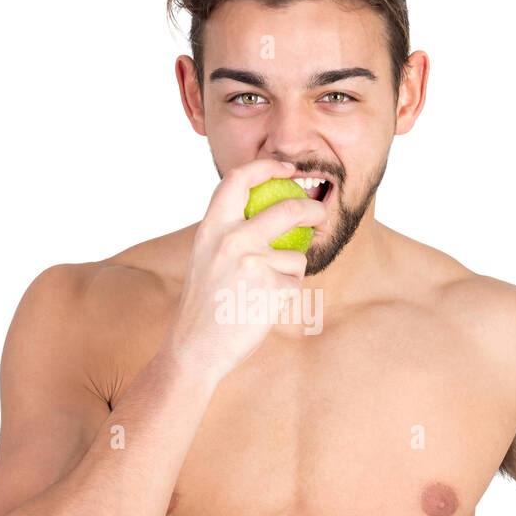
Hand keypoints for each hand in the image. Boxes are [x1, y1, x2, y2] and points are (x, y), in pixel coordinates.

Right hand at [160, 158, 328, 383]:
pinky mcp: (272, 288)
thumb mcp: (206, 258)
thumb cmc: (204, 305)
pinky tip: (263, 307)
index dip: (267, 166)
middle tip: (321, 216)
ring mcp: (253, 263)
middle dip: (314, 209)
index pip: (238, 179)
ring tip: (262, 292)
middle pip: (288, 209)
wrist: (194, 349)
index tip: (287, 168)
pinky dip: (287, 294)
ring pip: (296, 255)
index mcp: (211, 228)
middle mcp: (231, 239)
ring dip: (291, 272)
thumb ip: (231, 233)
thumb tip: (273, 212)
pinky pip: (296, 284)